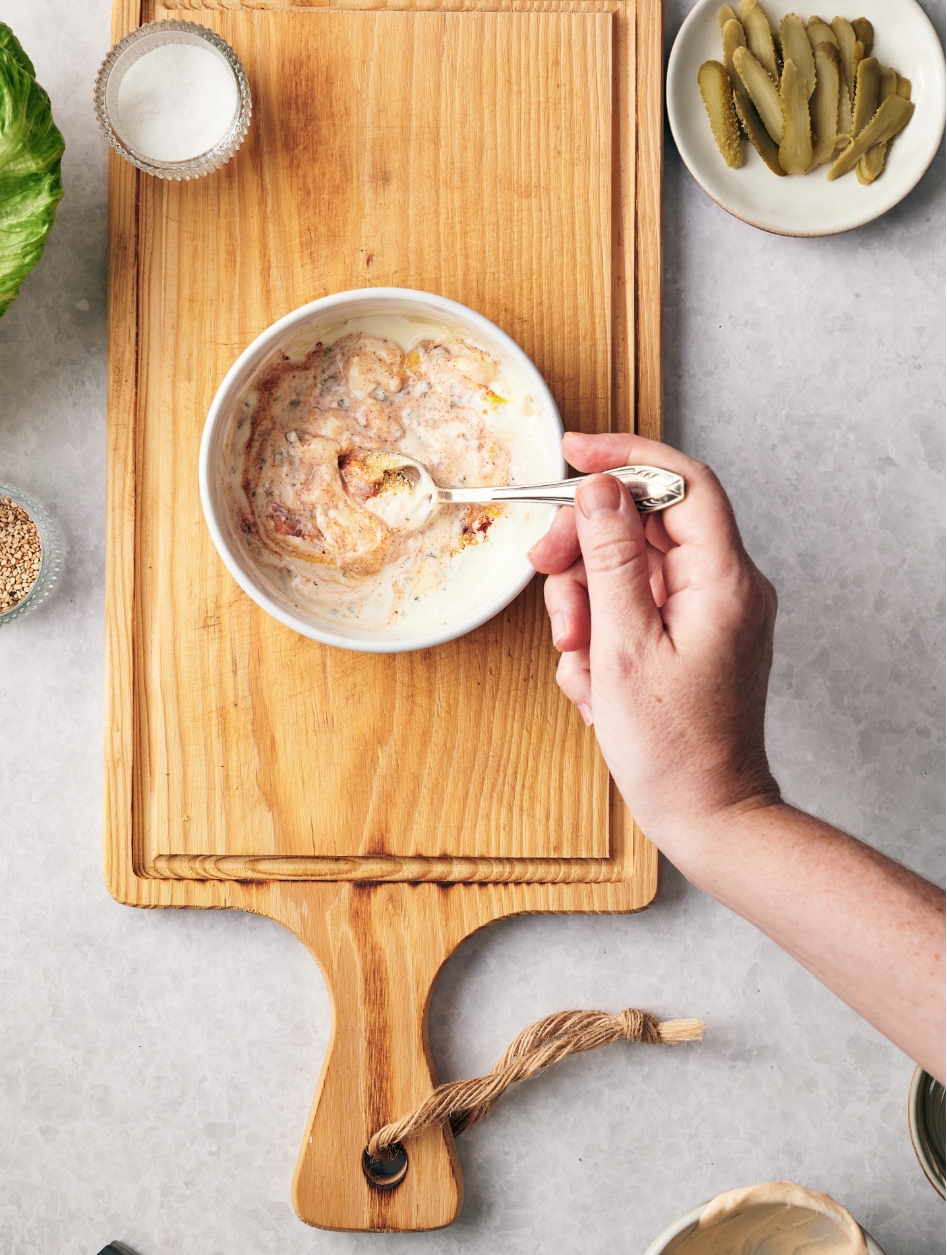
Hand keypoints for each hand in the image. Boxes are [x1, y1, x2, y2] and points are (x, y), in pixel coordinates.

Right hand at [528, 433, 779, 858]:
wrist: (708, 817)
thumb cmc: (673, 747)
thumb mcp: (623, 645)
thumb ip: (611, 558)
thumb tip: (601, 490)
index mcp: (723, 579)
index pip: (681, 480)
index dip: (625, 457)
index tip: (572, 454)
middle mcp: (725, 585)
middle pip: (643, 524)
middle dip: (585, 550)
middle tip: (545, 574)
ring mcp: (710, 612)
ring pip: (629, 568)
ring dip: (585, 604)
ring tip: (576, 658)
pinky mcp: (692, 637)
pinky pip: (633, 608)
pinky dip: (601, 635)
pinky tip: (594, 681)